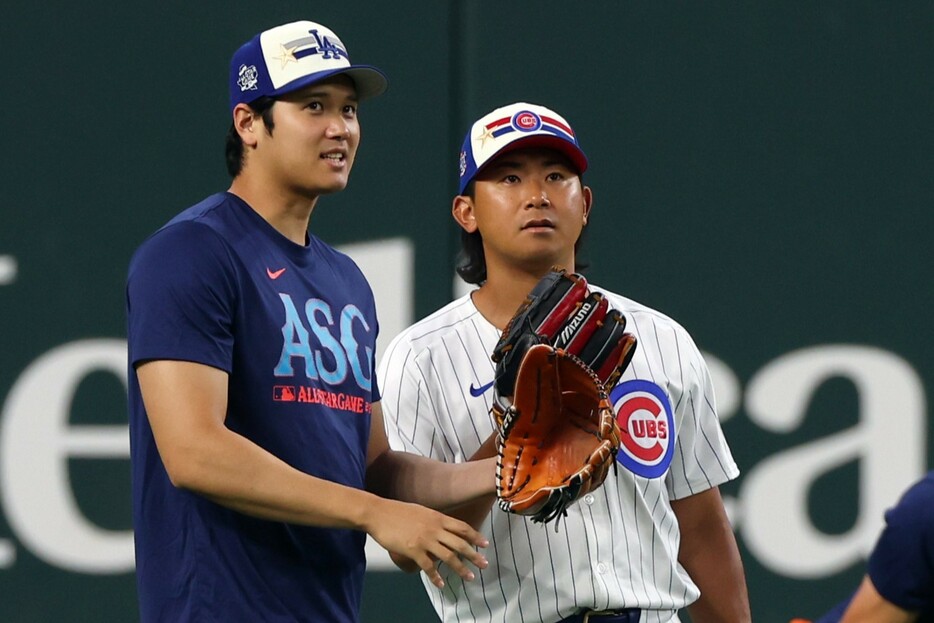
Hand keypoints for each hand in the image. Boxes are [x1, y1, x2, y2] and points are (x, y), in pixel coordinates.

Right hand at [364, 498, 488, 587]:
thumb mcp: (421, 511)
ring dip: (460, 568)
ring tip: (470, 577)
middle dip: (474, 555)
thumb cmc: (398, 511)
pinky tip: (441, 583)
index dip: (475, 536)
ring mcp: (425, 540)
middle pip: (460, 543)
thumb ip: (434, 520)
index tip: (485, 544)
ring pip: (448, 556)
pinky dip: (436, 576)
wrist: (379, 513)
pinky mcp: (413, 550)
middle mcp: (434, 528)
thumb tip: (443, 527)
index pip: (462, 527)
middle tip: (485, 564)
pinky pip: (428, 566)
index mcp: (437, 517)